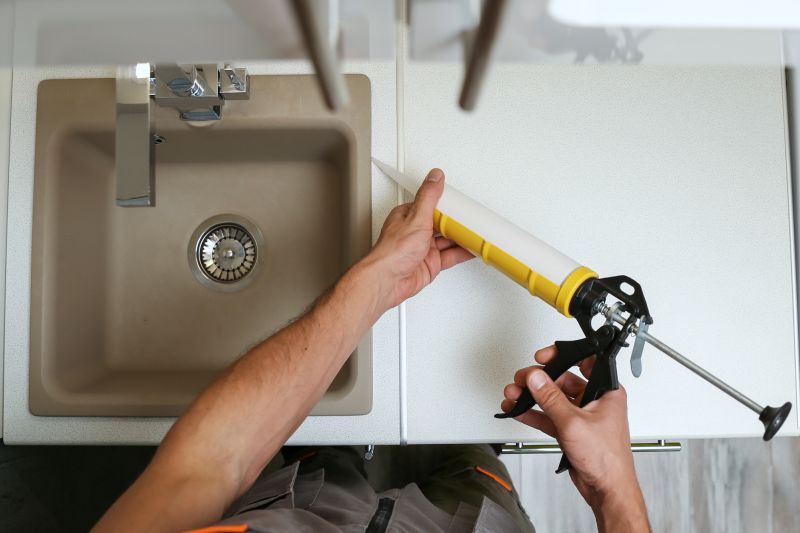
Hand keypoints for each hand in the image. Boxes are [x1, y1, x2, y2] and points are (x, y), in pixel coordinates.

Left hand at [363, 168, 472, 310]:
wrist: (389, 280)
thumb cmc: (393, 251)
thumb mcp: (416, 217)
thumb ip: (428, 196)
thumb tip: (435, 176)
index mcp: (408, 217)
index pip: (431, 205)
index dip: (446, 204)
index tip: (460, 202)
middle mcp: (415, 232)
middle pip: (441, 223)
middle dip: (456, 222)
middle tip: (472, 218)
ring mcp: (423, 249)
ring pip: (447, 240)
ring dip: (461, 237)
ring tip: (476, 232)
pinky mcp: (430, 264)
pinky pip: (450, 256)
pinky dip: (462, 252)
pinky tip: (471, 249)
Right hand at [501, 346, 649, 531]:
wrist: (607, 489)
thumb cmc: (607, 459)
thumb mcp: (573, 423)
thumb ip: (551, 398)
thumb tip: (536, 378)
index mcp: (606, 392)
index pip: (586, 361)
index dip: (564, 355)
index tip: (543, 357)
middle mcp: (595, 400)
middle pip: (562, 379)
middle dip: (539, 379)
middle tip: (522, 380)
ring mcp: (582, 415)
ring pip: (552, 398)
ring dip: (532, 396)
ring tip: (514, 394)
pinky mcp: (571, 429)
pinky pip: (549, 415)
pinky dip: (534, 413)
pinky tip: (518, 410)